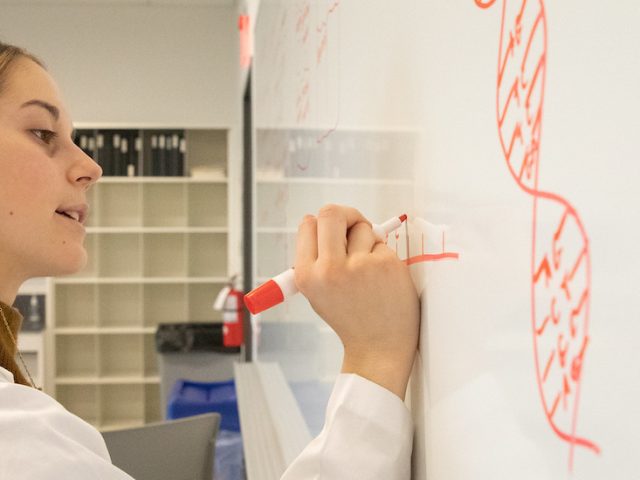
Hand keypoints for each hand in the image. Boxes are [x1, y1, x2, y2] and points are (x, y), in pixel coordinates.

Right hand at [294, 204, 419, 399]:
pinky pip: (382, 244)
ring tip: (369, 270)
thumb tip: (328, 221)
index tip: (333, 230)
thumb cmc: (350, 317)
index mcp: (307, 275)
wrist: (379, 347)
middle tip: (353, 226)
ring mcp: (359, 266)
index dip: (321, 224)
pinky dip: (383, 256)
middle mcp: (329, 269)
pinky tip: (383, 280)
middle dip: (345, 215)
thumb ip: (317, 258)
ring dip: (367, 240)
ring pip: (362, 227)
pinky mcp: (385, 264)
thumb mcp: (317, 292)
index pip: (307, 224)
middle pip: (331, 213)